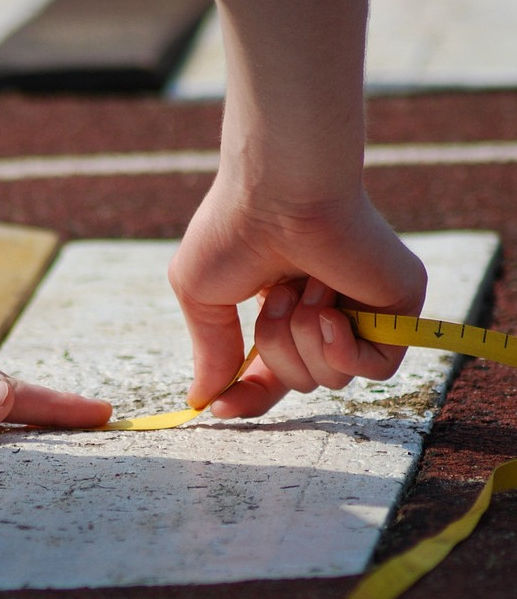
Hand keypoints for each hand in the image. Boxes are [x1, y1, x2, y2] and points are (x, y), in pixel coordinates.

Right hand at [168, 182, 426, 417]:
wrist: (282, 189)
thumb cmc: (233, 229)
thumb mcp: (201, 297)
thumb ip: (209, 352)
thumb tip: (201, 402)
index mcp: (279, 310)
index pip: (269, 375)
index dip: (246, 398)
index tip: (218, 409)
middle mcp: (322, 313)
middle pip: (299, 382)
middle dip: (275, 351)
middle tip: (274, 295)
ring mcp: (361, 312)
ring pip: (332, 379)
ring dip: (303, 341)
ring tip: (302, 289)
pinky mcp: (397, 310)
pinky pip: (375, 371)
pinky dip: (343, 351)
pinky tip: (330, 311)